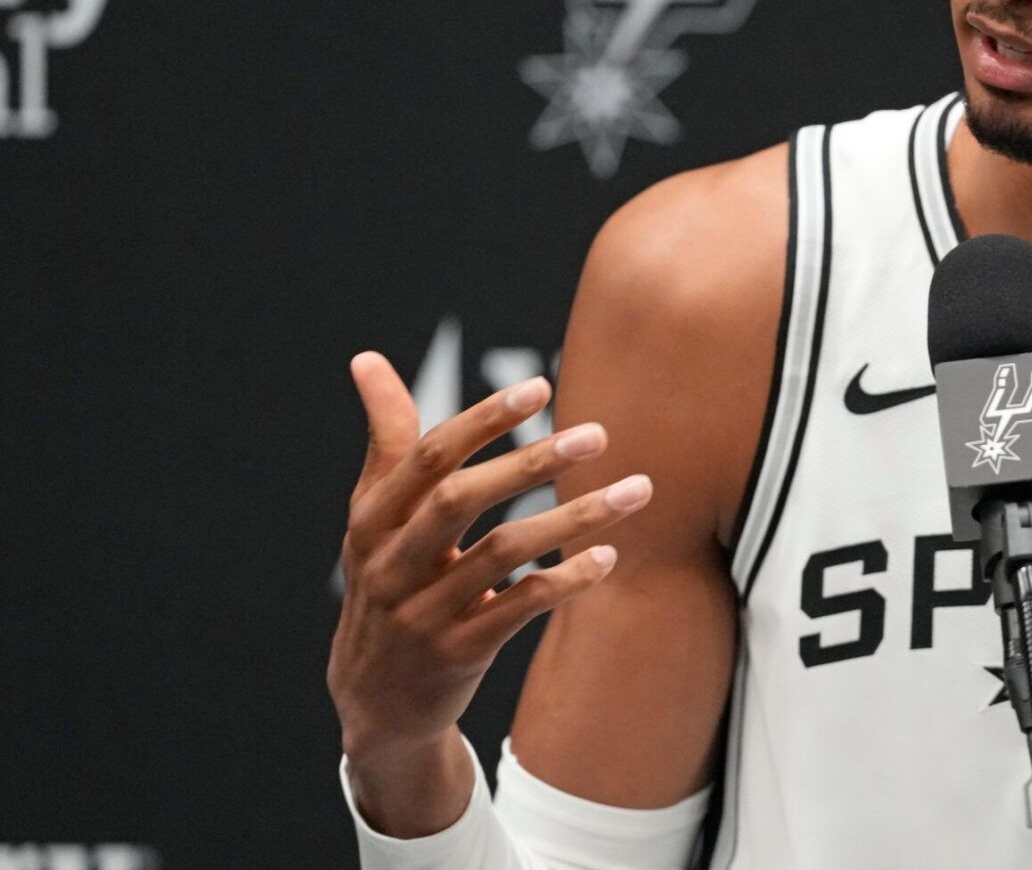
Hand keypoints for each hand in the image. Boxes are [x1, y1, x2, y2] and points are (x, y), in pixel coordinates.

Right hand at [326, 350, 651, 762]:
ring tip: (635, 491)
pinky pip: (519, 608)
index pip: (429, 456)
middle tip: (598, 434)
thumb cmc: (388, 582)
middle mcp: (391, 562)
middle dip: (532, 462)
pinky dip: (565, 580)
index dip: (484, 420)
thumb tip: (367, 358)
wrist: (376, 702)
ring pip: (504, 553)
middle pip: (463, 499)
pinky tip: (608, 557)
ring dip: (574, 518)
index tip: (541, 388)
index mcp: (372, 519)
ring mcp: (422, 611)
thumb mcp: (375, 517)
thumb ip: (388, 440)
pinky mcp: (457, 653)